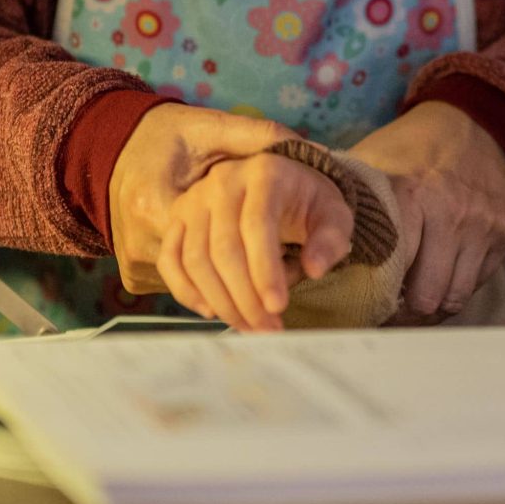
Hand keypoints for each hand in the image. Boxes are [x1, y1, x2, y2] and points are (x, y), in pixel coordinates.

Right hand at [158, 154, 354, 330]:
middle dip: (244, 297)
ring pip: (195, 258)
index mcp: (264, 174)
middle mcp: (222, 181)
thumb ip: (330, 240)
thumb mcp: (333, 215)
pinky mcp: (177, 217)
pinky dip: (185, 290)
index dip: (265, 271)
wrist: (280, 183)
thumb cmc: (308, 204)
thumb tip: (314, 268)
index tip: (278, 308)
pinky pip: (170, 259)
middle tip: (266, 328)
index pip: (258, 226)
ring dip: (220, 301)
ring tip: (247, 326)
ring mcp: (195, 198)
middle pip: (223, 248)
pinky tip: (211, 311)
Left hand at [345, 101, 504, 320]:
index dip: (374, 296)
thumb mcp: (371, 164)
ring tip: (410, 304)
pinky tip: (437, 280)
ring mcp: (483, 225)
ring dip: (432, 306)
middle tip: (385, 312)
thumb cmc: (409, 148)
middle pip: (427, 296)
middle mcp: (452, 213)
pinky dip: (457, 287)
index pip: (392, 271)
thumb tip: (309, 247)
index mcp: (412, 195)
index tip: (359, 305)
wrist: (471, 122)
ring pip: (456, 297)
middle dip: (404, 311)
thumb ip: (347, 204)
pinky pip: (478, 283)